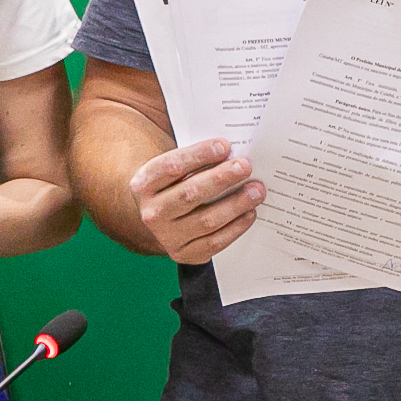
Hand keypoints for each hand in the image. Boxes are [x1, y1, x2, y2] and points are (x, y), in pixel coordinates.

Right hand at [127, 138, 259, 264]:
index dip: (198, 155)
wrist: (162, 217)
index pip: (172, 166)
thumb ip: (198, 160)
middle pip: (189, 193)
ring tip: (256, 191)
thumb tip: (232, 153)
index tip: (224, 146)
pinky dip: (235, 227)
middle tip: (245, 166)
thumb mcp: (176, 169)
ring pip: (206, 220)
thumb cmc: (176, 185)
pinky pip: (214, 242)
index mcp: (145, 183)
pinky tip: (250, 213)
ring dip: (235, 204)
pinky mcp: (184, 254)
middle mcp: (152, 212)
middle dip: (221, 178)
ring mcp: (166, 236)